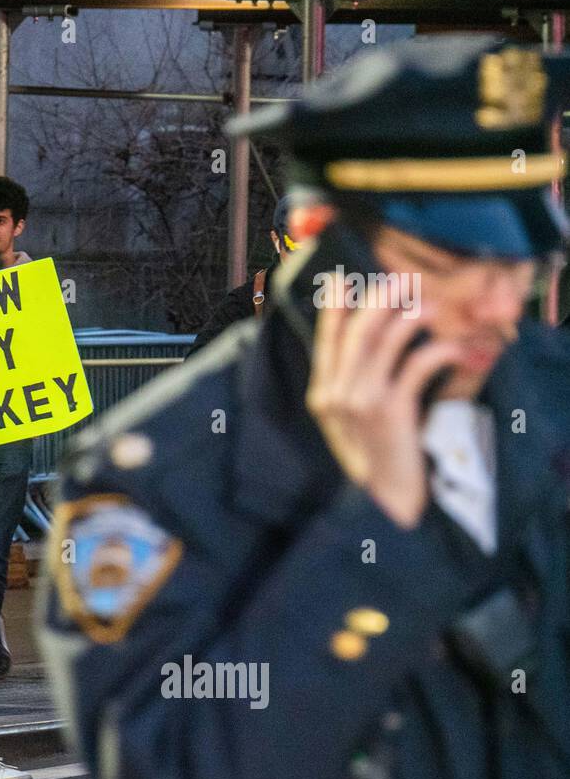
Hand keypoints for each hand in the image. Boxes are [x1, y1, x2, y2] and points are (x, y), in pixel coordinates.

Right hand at [306, 297, 462, 529]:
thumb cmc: (377, 455)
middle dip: (379, 301)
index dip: (332, 308)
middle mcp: (335, 394)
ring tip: (429, 305)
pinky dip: (438, 351)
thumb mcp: (355, 419)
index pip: (325, 341)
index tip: (338, 279)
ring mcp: (360, 401)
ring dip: (409, 317)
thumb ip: (354, 384)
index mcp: (323, 394)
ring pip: (383, 343)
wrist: (386, 499)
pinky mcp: (390, 411)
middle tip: (402, 281)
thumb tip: (373, 341)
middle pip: (356, 333)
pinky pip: (415, 366)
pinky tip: (455, 348)